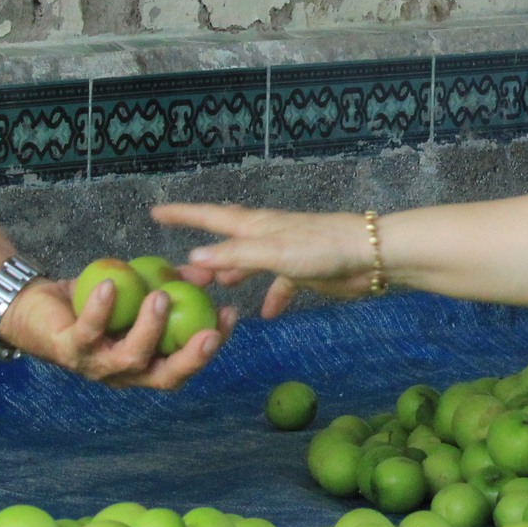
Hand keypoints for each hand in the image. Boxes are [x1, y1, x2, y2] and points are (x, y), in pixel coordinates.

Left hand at [0, 277, 233, 389]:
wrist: (33, 304)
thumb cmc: (91, 302)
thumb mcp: (137, 288)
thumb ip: (172, 282)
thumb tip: (208, 273)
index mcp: (143, 364)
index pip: (184, 364)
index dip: (209, 346)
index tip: (229, 315)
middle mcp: (122, 373)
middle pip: (164, 377)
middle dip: (191, 357)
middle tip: (210, 332)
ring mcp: (95, 365)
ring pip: (129, 358)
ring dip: (150, 329)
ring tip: (161, 296)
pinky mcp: (68, 348)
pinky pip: (89, 331)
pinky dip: (100, 309)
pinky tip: (110, 285)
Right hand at [155, 202, 375, 317]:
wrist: (371, 255)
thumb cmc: (322, 247)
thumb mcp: (272, 252)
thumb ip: (235, 255)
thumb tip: (194, 257)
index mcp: (256, 225)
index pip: (210, 217)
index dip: (183, 215)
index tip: (157, 212)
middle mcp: (267, 236)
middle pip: (227, 244)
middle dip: (203, 255)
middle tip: (178, 271)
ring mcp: (286, 253)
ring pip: (250, 264)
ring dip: (231, 275)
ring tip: (213, 289)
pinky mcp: (305, 272)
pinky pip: (280, 285)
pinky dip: (270, 298)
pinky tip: (264, 314)